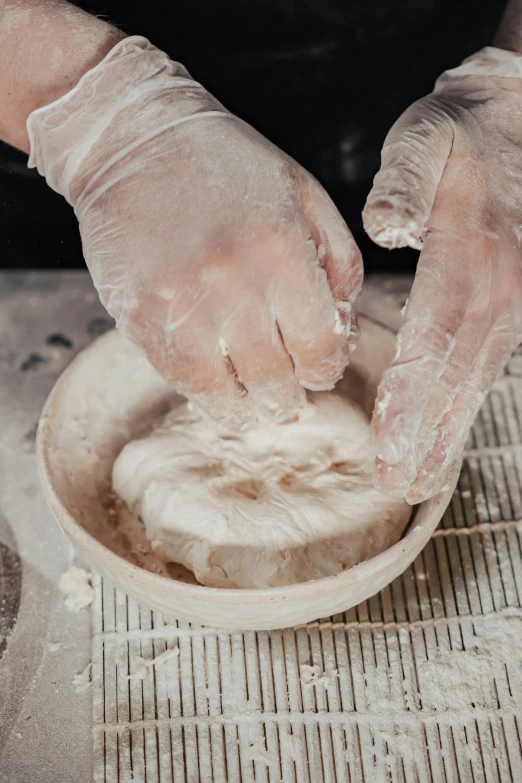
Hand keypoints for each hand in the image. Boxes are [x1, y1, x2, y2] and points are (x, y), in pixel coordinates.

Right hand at [27, 37, 362, 426]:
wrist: (134, 138)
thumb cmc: (227, 165)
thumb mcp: (305, 194)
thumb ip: (338, 262)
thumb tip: (344, 332)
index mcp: (283, 251)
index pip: (320, 347)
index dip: (325, 371)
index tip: (319, 373)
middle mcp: (233, 283)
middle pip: (276, 380)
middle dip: (289, 400)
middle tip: (289, 401)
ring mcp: (180, 302)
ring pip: (225, 392)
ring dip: (247, 410)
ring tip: (255, 408)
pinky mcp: (138, 314)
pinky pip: (178, 377)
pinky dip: (204, 395)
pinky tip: (217, 390)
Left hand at [363, 46, 521, 501]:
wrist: (516, 120)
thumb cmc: (460, 134)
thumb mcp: (428, 137)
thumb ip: (406, 178)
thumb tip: (386, 224)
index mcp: (474, 250)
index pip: (436, 332)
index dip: (412, 388)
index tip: (387, 438)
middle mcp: (501, 287)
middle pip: (456, 372)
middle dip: (425, 430)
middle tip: (395, 481)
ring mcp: (513, 302)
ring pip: (474, 380)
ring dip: (444, 432)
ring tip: (414, 481)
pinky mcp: (509, 309)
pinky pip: (484, 368)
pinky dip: (461, 410)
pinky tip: (440, 440)